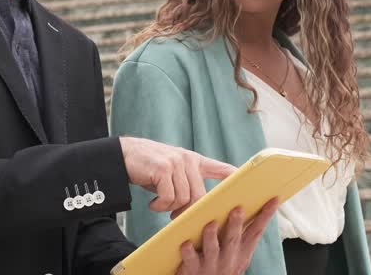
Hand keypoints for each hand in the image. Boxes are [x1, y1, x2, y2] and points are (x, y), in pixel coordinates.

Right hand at [118, 137, 235, 215]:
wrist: (124, 155)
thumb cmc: (149, 168)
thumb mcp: (172, 172)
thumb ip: (187, 182)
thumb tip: (198, 206)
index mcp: (193, 160)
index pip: (220, 168)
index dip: (234, 177)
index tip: (246, 183)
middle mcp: (187, 159)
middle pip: (199, 195)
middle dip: (189, 211)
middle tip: (175, 216)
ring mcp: (176, 162)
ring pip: (184, 198)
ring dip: (170, 207)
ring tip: (160, 205)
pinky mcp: (163, 168)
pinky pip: (169, 196)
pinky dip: (160, 205)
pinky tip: (153, 203)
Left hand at [176, 199, 279, 274]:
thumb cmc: (220, 266)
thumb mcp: (235, 255)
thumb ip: (237, 234)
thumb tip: (242, 205)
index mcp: (241, 252)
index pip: (256, 231)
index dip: (266, 215)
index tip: (273, 199)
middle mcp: (229, 258)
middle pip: (233, 239)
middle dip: (236, 224)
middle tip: (238, 209)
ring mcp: (211, 264)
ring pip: (212, 248)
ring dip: (212, 235)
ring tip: (211, 224)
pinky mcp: (193, 269)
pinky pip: (190, 258)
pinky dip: (188, 250)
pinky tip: (185, 243)